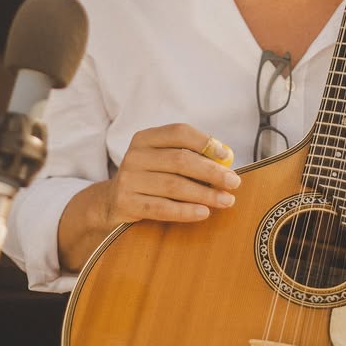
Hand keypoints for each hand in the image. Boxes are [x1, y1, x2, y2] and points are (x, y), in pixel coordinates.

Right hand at [105, 123, 240, 226]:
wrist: (112, 202)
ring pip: (174, 185)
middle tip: (234, 183)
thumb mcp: (163, 160)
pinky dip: (185, 211)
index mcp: (146, 138)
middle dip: (211, 172)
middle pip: (180, 160)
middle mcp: (135, 155)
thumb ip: (190, 156)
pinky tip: (203, 213)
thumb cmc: (150, 178)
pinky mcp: (126, 203)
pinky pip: (161, 208)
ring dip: (205, 194)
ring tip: (226, 201)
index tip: (228, 156)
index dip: (205, 142)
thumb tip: (226, 160)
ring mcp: (128, 179)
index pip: (179, 132)